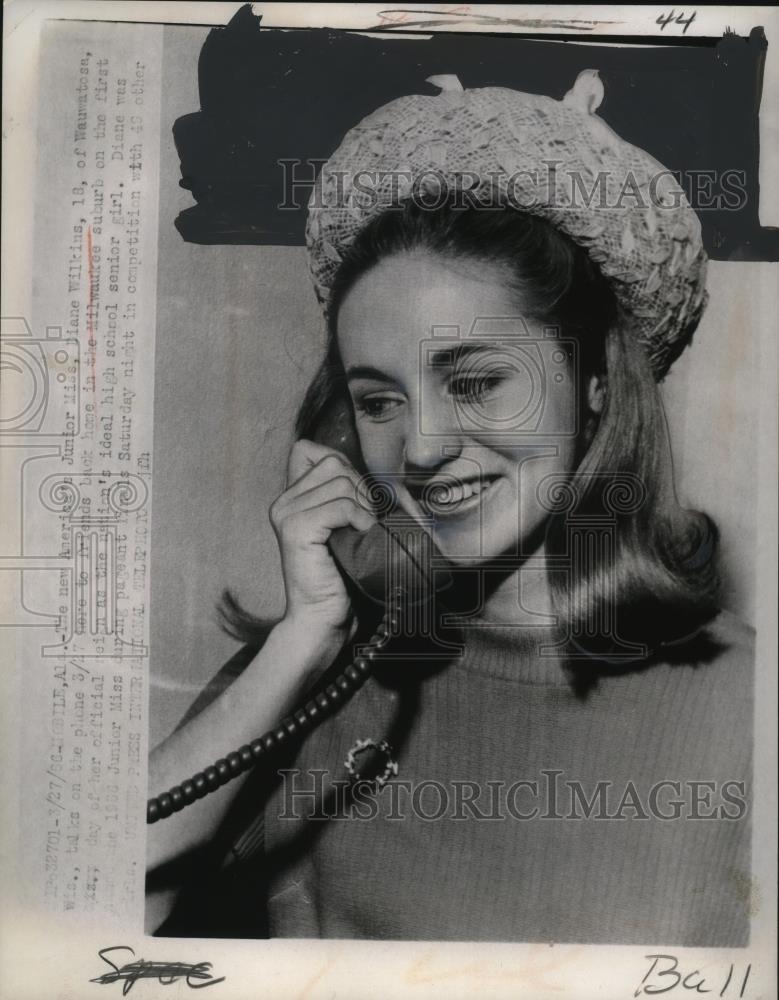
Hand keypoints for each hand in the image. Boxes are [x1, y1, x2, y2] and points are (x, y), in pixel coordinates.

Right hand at [269, 439, 375, 634]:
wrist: (323, 619)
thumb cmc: (341, 577)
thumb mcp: (342, 528)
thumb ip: (344, 497)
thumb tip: (375, 474)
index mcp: (290, 498)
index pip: (309, 449)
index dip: (341, 464)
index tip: (356, 497)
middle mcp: (283, 502)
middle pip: (334, 462)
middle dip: (361, 487)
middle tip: (365, 522)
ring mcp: (286, 514)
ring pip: (340, 481)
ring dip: (363, 506)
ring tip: (362, 533)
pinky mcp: (296, 529)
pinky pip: (341, 504)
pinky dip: (359, 519)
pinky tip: (359, 538)